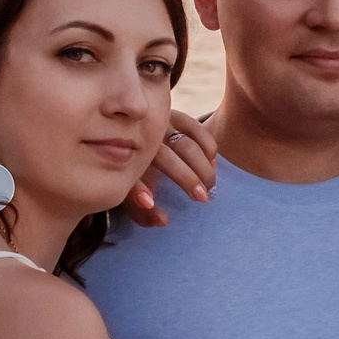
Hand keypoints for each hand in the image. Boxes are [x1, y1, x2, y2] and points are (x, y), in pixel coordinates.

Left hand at [123, 110, 215, 226]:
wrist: (138, 140)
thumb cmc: (136, 175)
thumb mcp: (133, 197)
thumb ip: (144, 214)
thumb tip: (164, 221)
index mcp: (125, 160)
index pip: (131, 174)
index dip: (140, 190)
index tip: (151, 204)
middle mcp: (141, 139)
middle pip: (165, 157)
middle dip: (186, 179)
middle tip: (203, 198)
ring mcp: (159, 125)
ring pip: (185, 144)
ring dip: (202, 166)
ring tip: (209, 185)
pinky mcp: (176, 117)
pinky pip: (197, 129)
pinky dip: (208, 147)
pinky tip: (212, 164)